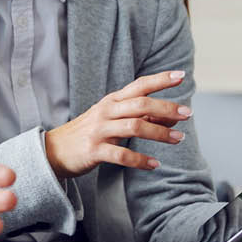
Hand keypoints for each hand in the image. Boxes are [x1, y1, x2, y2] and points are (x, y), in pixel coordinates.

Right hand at [44, 71, 190, 179]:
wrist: (54, 150)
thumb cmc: (89, 133)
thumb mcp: (111, 119)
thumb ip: (139, 115)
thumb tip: (172, 115)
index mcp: (111, 101)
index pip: (138, 86)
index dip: (160, 80)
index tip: (181, 76)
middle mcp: (105, 112)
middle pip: (140, 104)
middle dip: (166, 107)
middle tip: (188, 113)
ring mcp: (99, 131)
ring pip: (134, 127)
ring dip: (160, 133)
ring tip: (179, 139)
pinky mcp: (94, 151)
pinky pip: (121, 155)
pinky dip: (141, 161)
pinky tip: (155, 165)